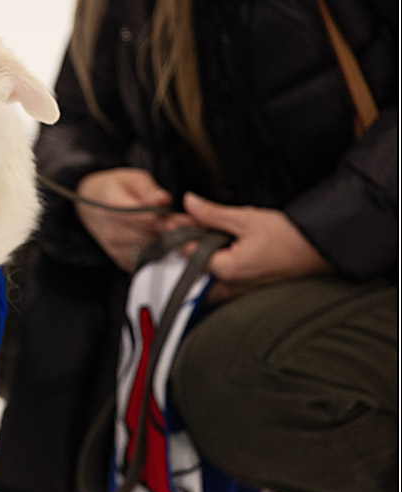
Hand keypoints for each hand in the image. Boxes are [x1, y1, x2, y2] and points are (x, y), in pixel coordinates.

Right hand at [75, 168, 191, 271]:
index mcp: (112, 205)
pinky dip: (157, 254)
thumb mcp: (132, 178)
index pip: (145, 218)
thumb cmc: (115, 189)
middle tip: (182, 223)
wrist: (90, 207)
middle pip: (151, 237)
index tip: (177, 215)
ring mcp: (115, 248)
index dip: (165, 218)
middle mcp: (111, 230)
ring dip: (165, 243)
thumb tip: (163, 200)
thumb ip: (149, 189)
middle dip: (169, 231)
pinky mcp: (120, 260)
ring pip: (151, 251)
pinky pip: (146, 261)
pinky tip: (160, 241)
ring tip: (170, 230)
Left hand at [181, 192, 332, 301]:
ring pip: (206, 272)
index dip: (179, 232)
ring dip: (199, 251)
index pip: (189, 252)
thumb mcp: (246, 218)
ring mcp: (239, 288)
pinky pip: (221, 276)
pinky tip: (216, 244)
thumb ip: (213, 213)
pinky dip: (214, 259)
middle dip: (185, 242)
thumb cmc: (291, 236)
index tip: (170, 219)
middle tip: (181, 222)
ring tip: (198, 229)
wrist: (321, 248)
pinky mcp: (247, 285)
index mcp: (227, 270)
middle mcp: (230, 285)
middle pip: (194, 264)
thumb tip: (190, 203)